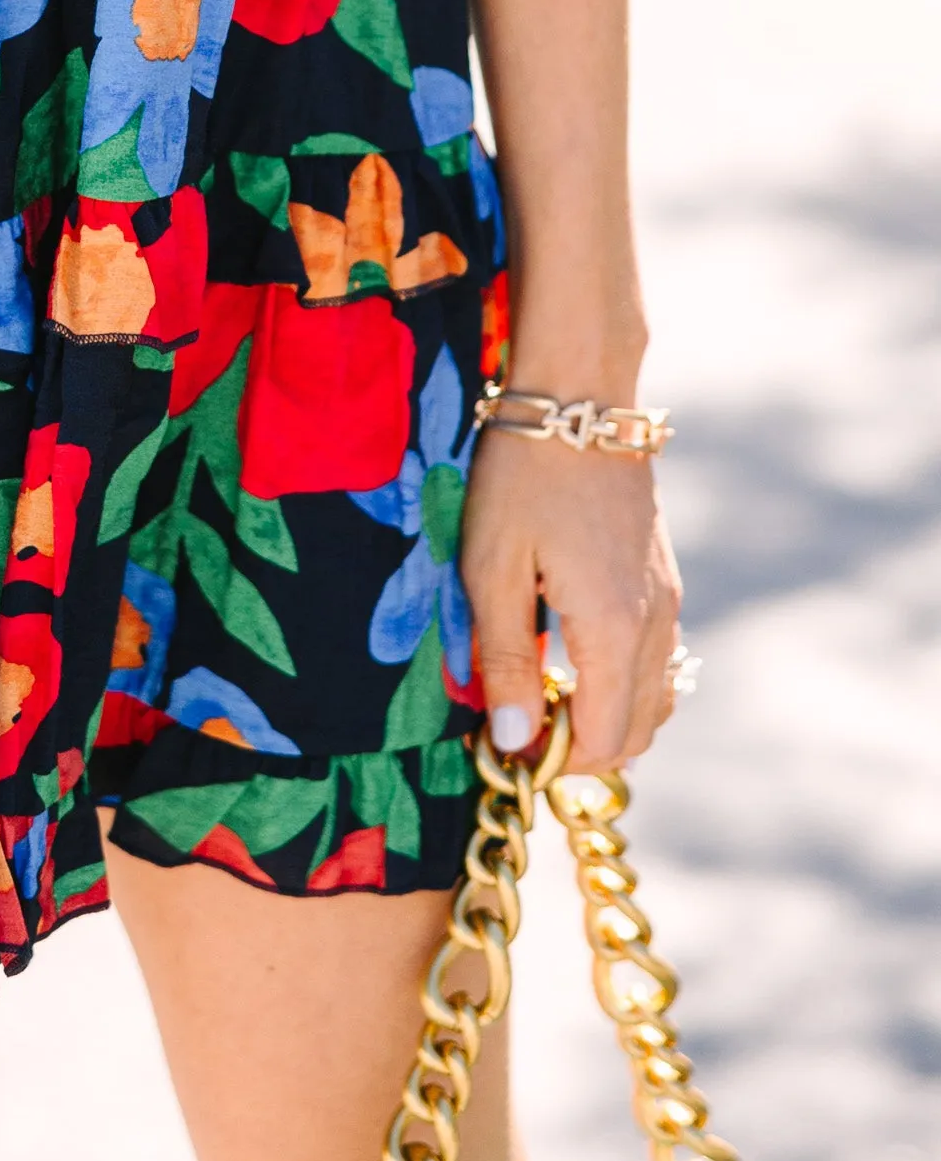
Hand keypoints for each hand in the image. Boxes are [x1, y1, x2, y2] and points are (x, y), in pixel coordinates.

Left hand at [459, 429, 681, 773]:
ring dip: (606, 716)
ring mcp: (668, 601)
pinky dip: (623, 681)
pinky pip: (658, 659)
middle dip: (582, 748)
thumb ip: (504, 659)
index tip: (507, 748)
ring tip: (543, 691)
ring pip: (654, 698)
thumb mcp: (491, 566)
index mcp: (615, 629)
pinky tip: (572, 655)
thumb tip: (516, 741)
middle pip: (637, 732)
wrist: (579, 398)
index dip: (556, 762)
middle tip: (521, 725)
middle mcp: (656, 624)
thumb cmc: (521, 477)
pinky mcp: (664, 579)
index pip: (603, 741)